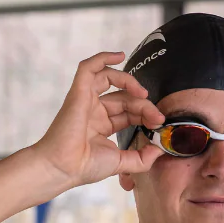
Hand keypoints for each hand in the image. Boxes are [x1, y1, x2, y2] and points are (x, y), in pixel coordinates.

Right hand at [33, 51, 165, 188]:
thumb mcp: (122, 163)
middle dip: (143, 105)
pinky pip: (89, 67)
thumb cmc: (85, 167)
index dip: (146, 114)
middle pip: (124, 97)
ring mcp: (86, 100)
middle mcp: (95, 111)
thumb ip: (142, 158)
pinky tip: (119, 55)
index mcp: (103, 126)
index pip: (129, 112)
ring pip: (110, 79)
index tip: (159, 123)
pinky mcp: (78, 92)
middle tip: (157, 116)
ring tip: (143, 94)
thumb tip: (159, 150)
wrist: (64, 167)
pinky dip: (103, 57)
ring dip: (129, 82)